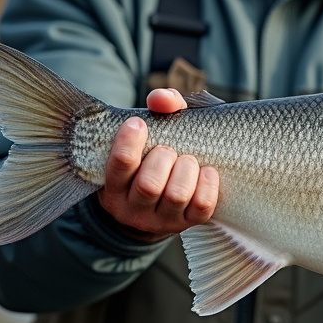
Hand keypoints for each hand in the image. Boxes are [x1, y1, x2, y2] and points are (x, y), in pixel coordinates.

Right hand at [95, 88, 219, 241]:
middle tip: (169, 150)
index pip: (120, 165)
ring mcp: (160, 220)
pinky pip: (202, 208)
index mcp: (114, 186)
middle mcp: (133, 208)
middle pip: (149, 185)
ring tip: (188, 161)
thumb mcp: (148, 136)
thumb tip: (162, 98)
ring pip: (176, 196)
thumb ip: (158, 109)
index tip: (139, 124)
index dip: (130, 142)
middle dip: (164, 158)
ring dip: (186, 170)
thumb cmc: (153, 158)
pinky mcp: (187, 224)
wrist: (158, 202)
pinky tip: (207, 171)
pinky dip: (208, 185)